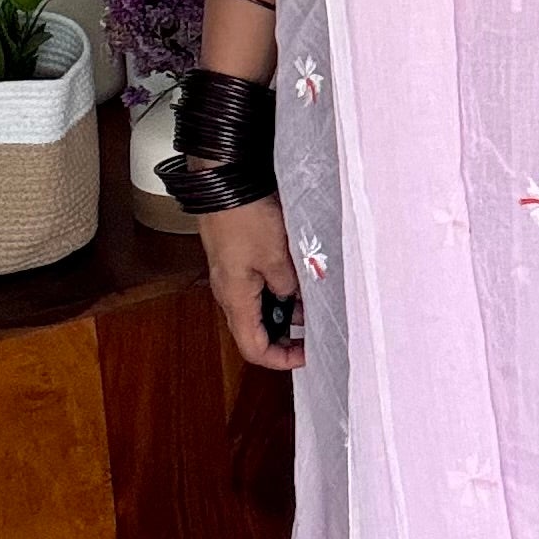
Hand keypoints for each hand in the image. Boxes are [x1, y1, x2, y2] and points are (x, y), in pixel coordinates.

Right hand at [199, 194, 304, 371]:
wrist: (221, 179)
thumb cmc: (245, 217)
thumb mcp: (278, 256)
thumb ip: (290, 286)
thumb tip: (297, 303)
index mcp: (236, 299)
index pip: (254, 349)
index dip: (282, 359)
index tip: (308, 355)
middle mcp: (230, 293)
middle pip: (257, 332)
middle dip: (287, 337)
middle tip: (316, 332)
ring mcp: (232, 276)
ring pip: (260, 309)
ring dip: (286, 311)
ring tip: (315, 303)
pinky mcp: (237, 259)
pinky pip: (259, 287)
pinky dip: (280, 291)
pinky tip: (301, 280)